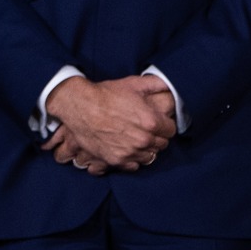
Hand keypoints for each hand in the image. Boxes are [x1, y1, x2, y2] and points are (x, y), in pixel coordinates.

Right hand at [41, 75, 174, 171]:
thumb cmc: (105, 94)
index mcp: (152, 122)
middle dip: (156, 136)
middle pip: (161, 144)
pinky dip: (132, 158)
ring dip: (145, 148)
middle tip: (144, 129)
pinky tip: (126, 147)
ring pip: (149, 156)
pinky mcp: (116, 160)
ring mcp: (130, 152)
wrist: (79, 105)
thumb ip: (155, 84)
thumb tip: (169, 85)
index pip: (171, 130)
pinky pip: (134, 165)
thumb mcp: (132, 83)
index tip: (157, 122)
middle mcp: (143, 140)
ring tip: (135, 138)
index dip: (164, 124)